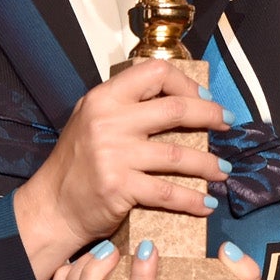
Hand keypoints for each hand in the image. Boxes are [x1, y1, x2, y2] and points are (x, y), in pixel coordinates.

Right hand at [13, 61, 230, 279]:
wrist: (53, 206)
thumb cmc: (77, 164)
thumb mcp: (93, 119)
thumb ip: (125, 106)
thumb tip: (179, 99)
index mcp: (104, 98)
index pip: (155, 73)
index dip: (187, 84)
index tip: (204, 100)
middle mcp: (109, 121)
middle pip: (176, 110)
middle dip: (211, 117)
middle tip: (226, 125)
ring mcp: (114, 154)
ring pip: (179, 154)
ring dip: (209, 164)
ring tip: (223, 171)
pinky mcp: (120, 187)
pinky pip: (168, 192)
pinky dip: (193, 199)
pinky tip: (206, 202)